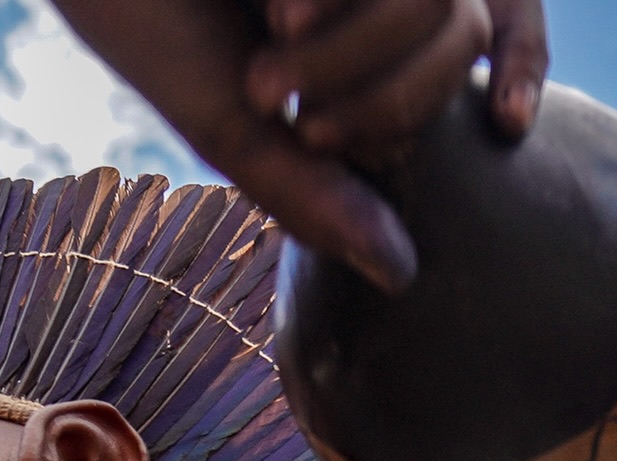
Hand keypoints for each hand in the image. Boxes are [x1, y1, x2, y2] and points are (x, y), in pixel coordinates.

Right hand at [52, 0, 548, 291]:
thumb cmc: (155, 26)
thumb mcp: (236, 129)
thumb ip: (315, 199)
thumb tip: (401, 276)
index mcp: (364, 29)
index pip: (447, 78)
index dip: (397, 114)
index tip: (308, 132)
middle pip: (461, 35)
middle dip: (380, 92)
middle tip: (290, 101)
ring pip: (436, 1)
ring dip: (355, 49)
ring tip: (278, 38)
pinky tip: (278, 3)